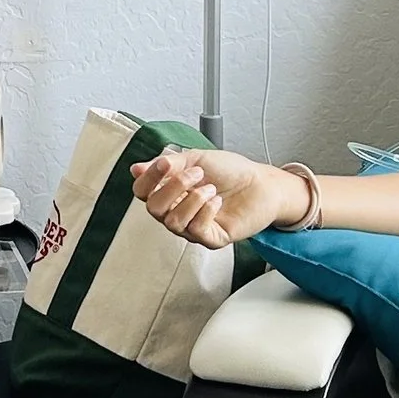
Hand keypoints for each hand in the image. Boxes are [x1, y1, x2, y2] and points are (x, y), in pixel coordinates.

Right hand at [130, 150, 303, 248]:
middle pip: (153, 209)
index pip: (142, 191)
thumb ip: (168, 163)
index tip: (166, 164)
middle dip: (173, 187)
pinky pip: (195, 231)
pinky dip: (205, 211)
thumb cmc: (231, 171)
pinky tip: (217, 201)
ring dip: (192, 199)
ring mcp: (193, 227)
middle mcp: (178, 211)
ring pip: (173, 222)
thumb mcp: (196, 158)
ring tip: (210, 188)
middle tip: (196, 173)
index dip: (149, 178)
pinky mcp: (211, 238)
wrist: (262, 184)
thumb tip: (137, 169)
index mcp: (170, 192)